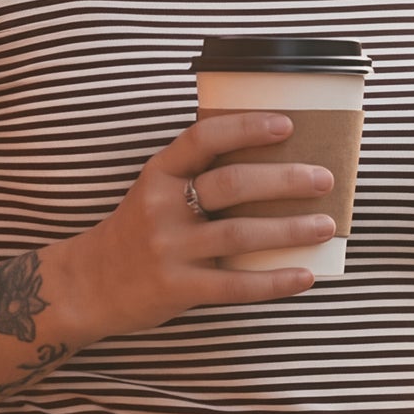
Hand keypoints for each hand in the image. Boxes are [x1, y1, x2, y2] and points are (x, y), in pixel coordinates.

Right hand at [61, 112, 336, 335]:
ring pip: (240, 233)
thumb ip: (194, 178)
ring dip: (290, 229)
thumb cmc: (135, 234)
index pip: (204, 138)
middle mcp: (162, 206)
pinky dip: (275, 281)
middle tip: (323, 179)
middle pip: (232, 184)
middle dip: (284, 179)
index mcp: (159, 173)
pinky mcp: (178, 287)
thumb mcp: (153, 192)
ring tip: (326, 226)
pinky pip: (235, 285)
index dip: (246, 128)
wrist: (87, 285)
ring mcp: (169, 248)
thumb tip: (267, 166)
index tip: (287, 125)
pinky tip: (305, 276)